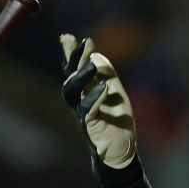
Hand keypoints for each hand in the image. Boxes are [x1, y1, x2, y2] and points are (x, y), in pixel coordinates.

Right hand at [60, 34, 136, 168]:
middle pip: (70, 77)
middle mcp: (79, 102)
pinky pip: (87, 111)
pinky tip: (104, 88)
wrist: (122, 150)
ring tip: (92, 65)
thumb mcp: (114, 93)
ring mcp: (82, 114)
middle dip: (76, 59)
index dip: (70, 54)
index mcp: (84, 92)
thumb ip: (105, 75)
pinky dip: (95, 98)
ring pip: (72, 94)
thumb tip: (96, 55)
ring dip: (81, 77)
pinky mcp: (90, 127)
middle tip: (86, 42)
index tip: (66, 37)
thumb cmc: (116, 122)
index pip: (74, 70)